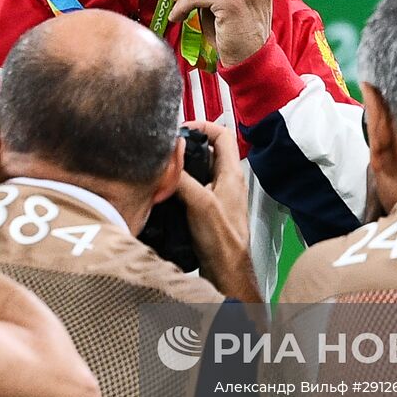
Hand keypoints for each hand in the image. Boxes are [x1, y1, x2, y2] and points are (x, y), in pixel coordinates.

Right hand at [176, 121, 260, 301]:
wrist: (226, 270)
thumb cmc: (223, 241)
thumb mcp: (200, 203)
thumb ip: (184, 178)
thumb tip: (167, 160)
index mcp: (232, 174)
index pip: (223, 134)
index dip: (204, 126)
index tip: (183, 128)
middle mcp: (227, 181)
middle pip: (207, 151)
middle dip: (187, 147)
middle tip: (168, 149)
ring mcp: (218, 195)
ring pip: (199, 170)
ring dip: (182, 168)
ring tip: (164, 168)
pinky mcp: (208, 209)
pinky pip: (193, 188)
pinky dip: (180, 185)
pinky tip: (167, 191)